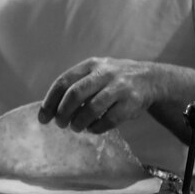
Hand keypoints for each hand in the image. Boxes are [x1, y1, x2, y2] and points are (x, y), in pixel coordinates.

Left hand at [38, 57, 159, 133]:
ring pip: (91, 109)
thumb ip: (74, 87)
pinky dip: (96, 128)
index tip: (43, 118)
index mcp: (91, 65)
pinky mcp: (132, 103)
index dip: (50, 102)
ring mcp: (120, 87)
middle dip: (63, 113)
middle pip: (75, 94)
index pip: (63, 82)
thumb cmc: (112, 81)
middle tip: (60, 124)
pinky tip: (92, 128)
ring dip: (79, 122)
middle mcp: (105, 73)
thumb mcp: (94, 74)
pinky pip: (108, 120)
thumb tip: (48, 110)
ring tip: (76, 127)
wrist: (151, 79)